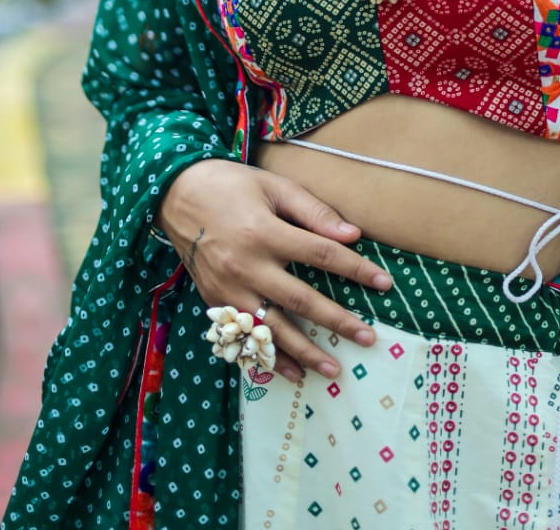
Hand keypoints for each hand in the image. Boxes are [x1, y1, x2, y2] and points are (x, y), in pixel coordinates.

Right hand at [156, 160, 391, 382]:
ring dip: (305, 352)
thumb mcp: (273, 187)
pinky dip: (267, 358)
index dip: (355, 269)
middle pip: (301, 300)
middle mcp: (246, 266)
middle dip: (337, 321)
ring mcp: (228, 289)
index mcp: (265, 232)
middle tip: (368, 338)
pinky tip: (291, 373)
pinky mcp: (215, 302)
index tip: (384, 283)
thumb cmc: (230, 185)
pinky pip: (246, 337)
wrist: (175, 194)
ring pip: (273, 329)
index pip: (322, 255)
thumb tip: (352, 234)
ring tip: (333, 369)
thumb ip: (312, 211)